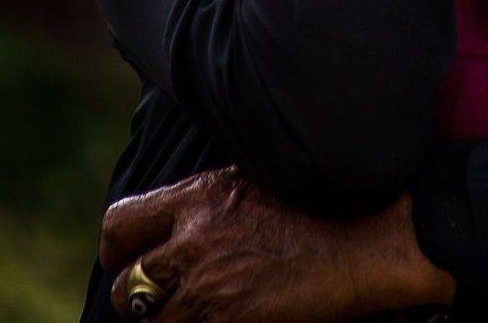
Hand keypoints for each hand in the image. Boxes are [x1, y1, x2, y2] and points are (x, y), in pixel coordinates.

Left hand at [101, 167, 454, 319]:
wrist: (368, 239)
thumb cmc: (321, 204)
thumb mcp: (256, 179)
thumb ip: (209, 202)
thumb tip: (181, 221)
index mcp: (199, 197)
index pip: (121, 224)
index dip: (120, 250)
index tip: (130, 260)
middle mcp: (193, 241)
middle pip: (125, 285)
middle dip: (139, 296)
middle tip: (162, 299)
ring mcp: (208, 288)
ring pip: (153, 322)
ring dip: (171, 320)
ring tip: (205, 308)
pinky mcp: (228, 322)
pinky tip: (228, 316)